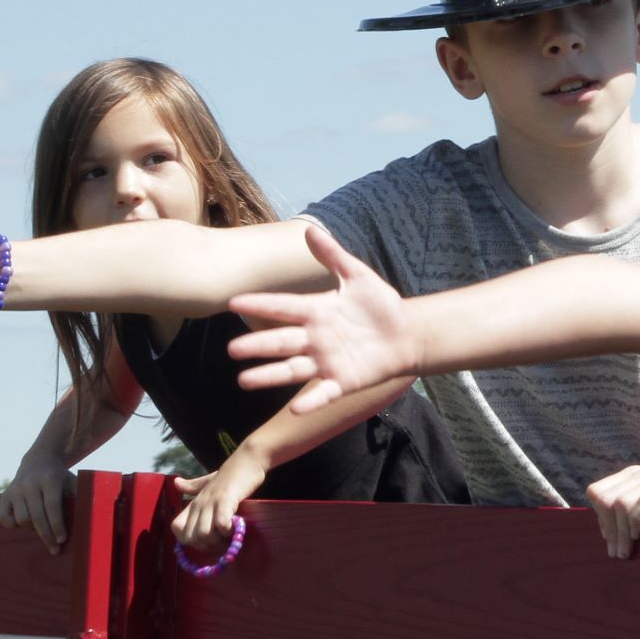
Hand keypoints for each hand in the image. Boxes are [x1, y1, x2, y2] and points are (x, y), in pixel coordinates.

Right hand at [0, 450, 75, 553]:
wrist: (38, 460)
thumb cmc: (59, 478)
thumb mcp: (72, 481)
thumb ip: (79, 497)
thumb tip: (88, 518)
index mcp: (49, 479)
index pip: (52, 506)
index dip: (57, 525)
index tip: (62, 540)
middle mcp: (29, 483)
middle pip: (36, 516)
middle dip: (47, 535)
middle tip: (55, 549)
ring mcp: (14, 489)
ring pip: (21, 519)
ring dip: (32, 529)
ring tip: (42, 529)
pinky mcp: (4, 495)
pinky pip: (3, 517)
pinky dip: (11, 525)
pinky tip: (22, 525)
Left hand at [173, 453, 267, 555]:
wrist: (248, 460)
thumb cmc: (230, 474)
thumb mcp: (208, 481)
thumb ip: (193, 486)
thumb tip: (176, 483)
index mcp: (194, 502)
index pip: (176, 528)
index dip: (188, 539)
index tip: (206, 540)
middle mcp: (199, 503)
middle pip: (190, 537)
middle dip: (206, 546)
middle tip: (221, 543)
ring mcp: (211, 501)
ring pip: (204, 534)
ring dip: (218, 541)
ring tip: (229, 537)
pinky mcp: (226, 499)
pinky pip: (221, 523)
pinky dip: (228, 531)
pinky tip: (235, 528)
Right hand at [227, 226, 420, 411]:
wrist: (408, 333)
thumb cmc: (380, 305)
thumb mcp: (357, 276)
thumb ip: (333, 256)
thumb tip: (309, 229)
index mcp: (316, 311)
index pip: (282, 307)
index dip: (260, 305)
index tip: (234, 303)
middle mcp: (315, 338)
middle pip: (280, 342)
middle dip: (256, 346)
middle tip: (231, 349)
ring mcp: (327, 361)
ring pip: (292, 369)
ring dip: (269, 375)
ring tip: (244, 381)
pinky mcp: (343, 382)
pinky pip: (324, 393)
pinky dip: (311, 401)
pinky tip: (296, 408)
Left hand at [586, 464, 639, 559]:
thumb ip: (621, 519)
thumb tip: (606, 534)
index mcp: (630, 476)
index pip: (597, 492)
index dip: (600, 518)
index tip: (609, 540)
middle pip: (605, 499)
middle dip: (609, 529)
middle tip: (616, 553)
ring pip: (619, 503)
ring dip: (621, 532)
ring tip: (626, 551)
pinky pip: (638, 504)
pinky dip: (634, 523)